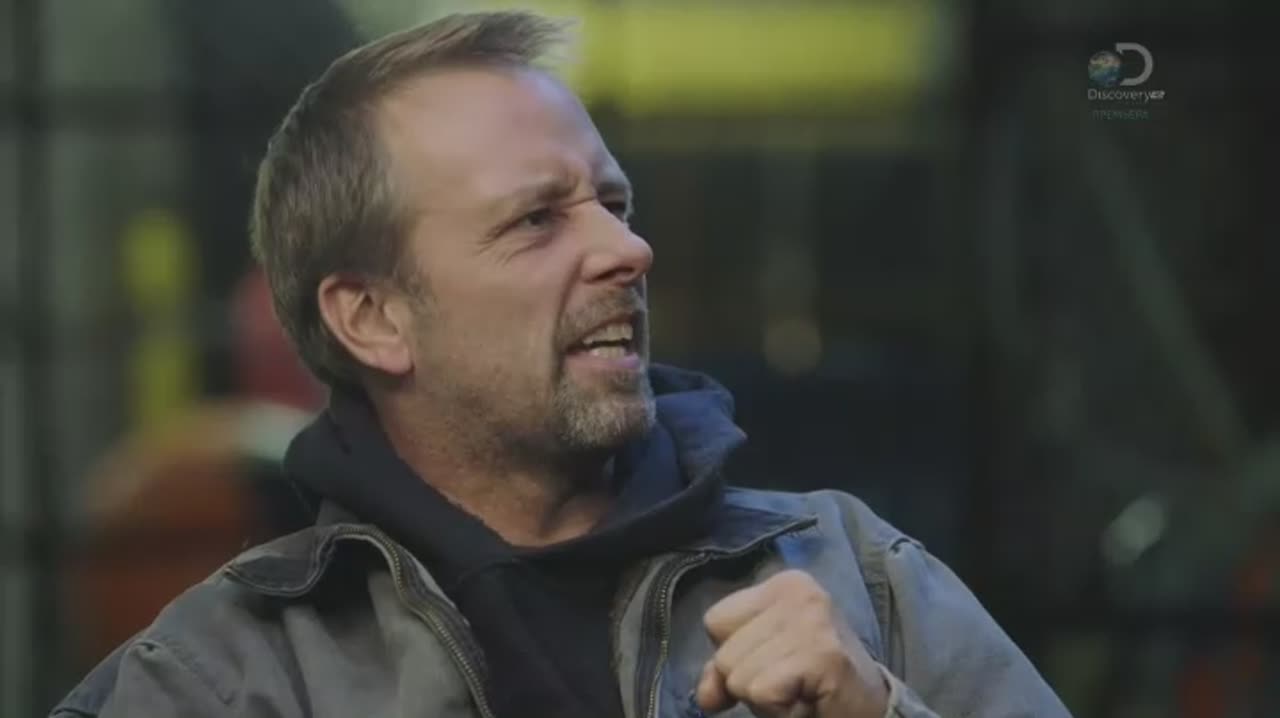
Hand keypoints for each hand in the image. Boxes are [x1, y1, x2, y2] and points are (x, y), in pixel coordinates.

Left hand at [694, 570, 888, 717]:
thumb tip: (705, 695)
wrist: (872, 708)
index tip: (773, 664)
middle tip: (791, 682)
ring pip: (738, 675)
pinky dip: (777, 710)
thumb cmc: (815, 682)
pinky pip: (761, 691)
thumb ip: (725, 670)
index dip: (733, 654)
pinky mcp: (820, 653)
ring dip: (765, 697)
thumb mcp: (763, 663)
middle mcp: (798, 592)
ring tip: (799, 690)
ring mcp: (811, 620)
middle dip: (749, 680)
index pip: (716, 620)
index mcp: (783, 584)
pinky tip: (806, 700)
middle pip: (725, 652)